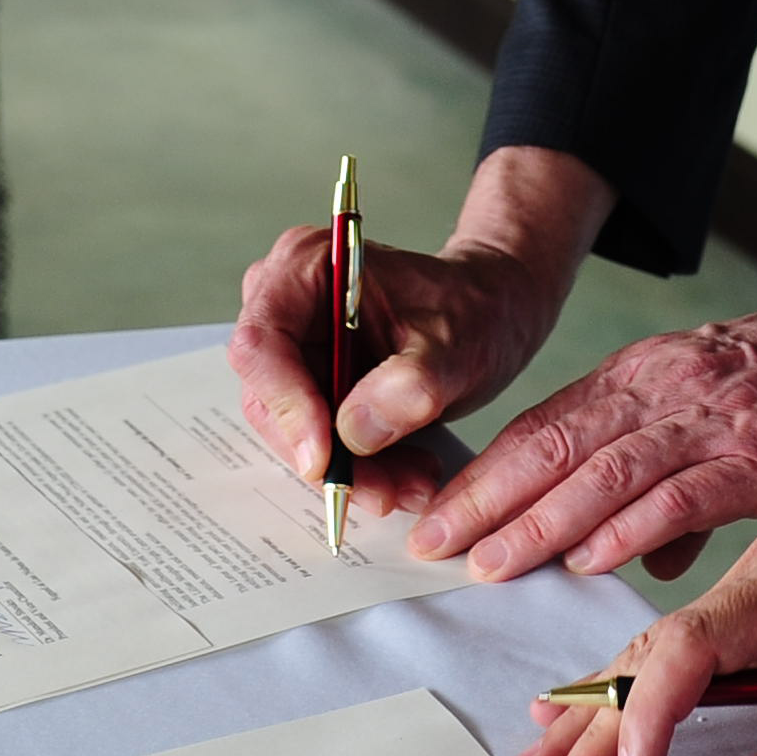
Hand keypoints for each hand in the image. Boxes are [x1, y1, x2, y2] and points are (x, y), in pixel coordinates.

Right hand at [229, 150, 607, 520]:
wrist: (493, 312)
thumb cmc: (475, 309)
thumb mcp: (459, 344)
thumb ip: (411, 384)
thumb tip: (354, 432)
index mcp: (307, 265)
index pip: (263, 342)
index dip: (286, 405)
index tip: (326, 459)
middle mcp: (288, 303)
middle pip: (270, 396)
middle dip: (326, 453)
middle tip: (385, 490)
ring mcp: (296, 347)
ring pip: (294, 430)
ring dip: (350, 471)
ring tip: (413, 484)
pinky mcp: (313, 385)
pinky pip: (319, 441)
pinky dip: (361, 469)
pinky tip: (407, 476)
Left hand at [413, 295, 756, 582]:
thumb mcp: (727, 414)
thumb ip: (672, 478)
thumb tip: (634, 554)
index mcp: (649, 375)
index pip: (545, 425)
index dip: (486, 475)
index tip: (436, 519)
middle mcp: (667, 388)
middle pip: (555, 443)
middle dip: (486, 499)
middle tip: (429, 545)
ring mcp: (715, 419)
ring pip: (604, 470)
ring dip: (539, 521)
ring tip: (488, 564)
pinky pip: (682, 492)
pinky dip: (629, 526)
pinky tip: (589, 559)